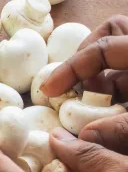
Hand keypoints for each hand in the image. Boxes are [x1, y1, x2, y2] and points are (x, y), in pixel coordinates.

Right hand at [41, 15, 127, 153]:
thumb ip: (123, 129)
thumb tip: (84, 137)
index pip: (103, 46)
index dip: (72, 68)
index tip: (50, 90)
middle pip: (112, 34)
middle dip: (86, 60)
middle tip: (76, 91)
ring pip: (119, 59)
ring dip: (99, 79)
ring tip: (89, 106)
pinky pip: (126, 77)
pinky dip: (112, 92)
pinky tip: (107, 114)